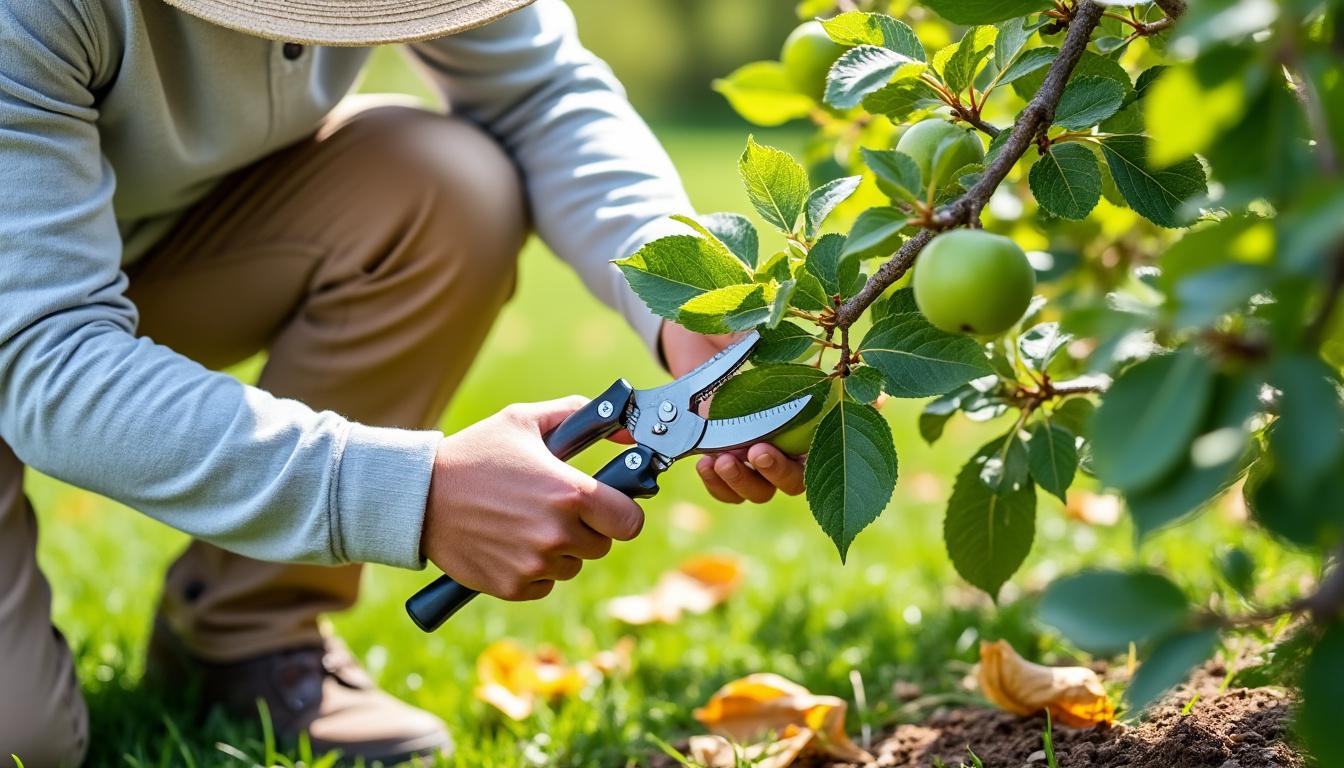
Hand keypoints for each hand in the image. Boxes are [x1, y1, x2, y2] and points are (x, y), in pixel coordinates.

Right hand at [420, 397, 644, 600]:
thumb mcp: (525, 420)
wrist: (419, 496)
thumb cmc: (476, 453)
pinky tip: (510, 543)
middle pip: (602, 545)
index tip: (607, 504)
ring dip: (559, 550)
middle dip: (587, 528)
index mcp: (570, 494)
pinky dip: (534, 570)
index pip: (630, 522)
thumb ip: (580, 415)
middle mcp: (557, 534)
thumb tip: (627, 428)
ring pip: (572, 565)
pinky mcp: (513, 587)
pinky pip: (544, 584)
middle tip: (556, 509)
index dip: (621, 512)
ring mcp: (535, 565)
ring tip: (525, 523)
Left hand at [659, 322, 806, 504]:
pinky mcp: (723, 466)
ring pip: (761, 491)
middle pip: (795, 480)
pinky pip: (728, 493)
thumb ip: (770, 342)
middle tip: (758, 451)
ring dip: (744, 481)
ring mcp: (752, 459)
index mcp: (805, 415)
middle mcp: (784, 444)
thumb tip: (791, 347)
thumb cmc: (730, 335)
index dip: (821, 452)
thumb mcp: (748, 333)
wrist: (692, 343)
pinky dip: (718, 485)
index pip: (824, 447)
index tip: (798, 435)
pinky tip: (705, 465)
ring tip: (721, 460)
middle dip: (778, 471)